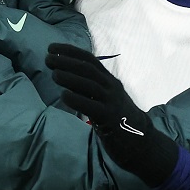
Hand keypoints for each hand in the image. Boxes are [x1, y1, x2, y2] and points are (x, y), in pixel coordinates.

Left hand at [45, 43, 179, 186]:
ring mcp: (112, 102)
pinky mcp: (110, 118)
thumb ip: (89, 88)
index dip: (70, 52)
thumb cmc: (118, 119)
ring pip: (90, 85)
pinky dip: (77, 99)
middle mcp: (111, 87)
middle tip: (47, 58)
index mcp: (109, 81)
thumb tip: (64, 76)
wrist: (141, 142)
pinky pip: (92, 106)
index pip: (89, 60)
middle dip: (67, 61)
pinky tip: (64, 95)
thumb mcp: (105, 98)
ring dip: (70, 77)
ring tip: (54, 74)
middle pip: (88, 69)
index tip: (51, 47)